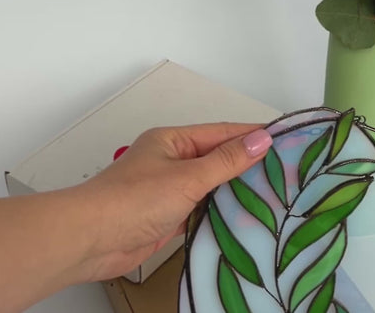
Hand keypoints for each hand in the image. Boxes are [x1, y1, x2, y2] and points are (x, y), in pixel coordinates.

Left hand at [76, 122, 272, 281]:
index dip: (251, 134)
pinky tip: (242, 214)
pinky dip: (220, 209)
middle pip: (217, 157)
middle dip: (247, 162)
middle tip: (283, 168)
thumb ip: (226, 161)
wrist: (91, 240)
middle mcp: (172, 160)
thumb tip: (261, 140)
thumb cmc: (133, 200)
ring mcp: (170, 188)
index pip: (221, 132)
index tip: (282, 137)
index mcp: (174, 140)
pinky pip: (201, 206)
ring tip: (271, 191)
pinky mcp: (168, 214)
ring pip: (211, 183)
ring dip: (235, 188)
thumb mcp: (187, 177)